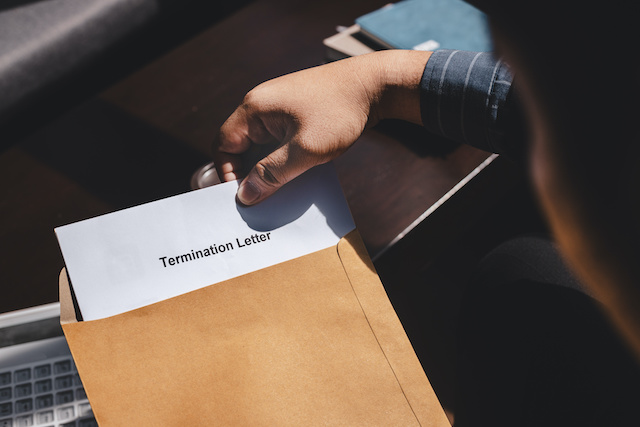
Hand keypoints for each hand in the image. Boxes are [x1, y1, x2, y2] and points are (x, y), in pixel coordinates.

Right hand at [213, 50, 430, 204]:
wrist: (375, 85)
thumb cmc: (340, 112)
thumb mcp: (305, 150)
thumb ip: (272, 173)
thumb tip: (245, 195)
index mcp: (255, 108)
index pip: (223, 144)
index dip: (227, 173)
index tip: (241, 197)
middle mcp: (262, 104)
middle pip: (240, 145)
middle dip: (247, 173)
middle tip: (257, 200)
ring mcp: (279, 107)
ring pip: (262, 144)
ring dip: (267, 167)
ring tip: (277, 191)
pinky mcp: (296, 112)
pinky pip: (279, 140)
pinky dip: (282, 158)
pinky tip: (295, 174)